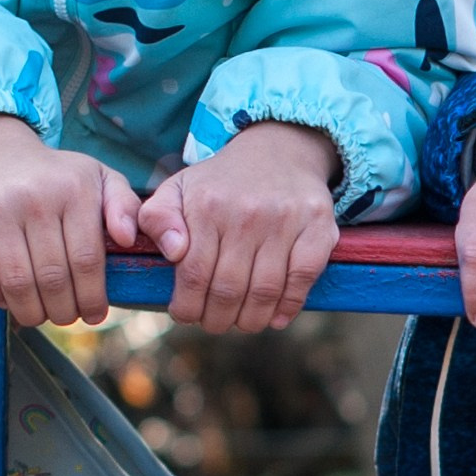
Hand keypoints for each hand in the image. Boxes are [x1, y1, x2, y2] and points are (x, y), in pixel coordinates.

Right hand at [0, 116, 139, 327]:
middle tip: (64, 317)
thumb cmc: (57, 178)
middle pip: (52, 277)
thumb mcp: (100, 179)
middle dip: (62, 310)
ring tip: (38, 316)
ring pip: (16, 280)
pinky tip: (7, 300)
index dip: (90, 298)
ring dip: (30, 311)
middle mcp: (35, 196)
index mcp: (74, 190)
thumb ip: (125, 206)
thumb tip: (127, 238)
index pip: (86, 260)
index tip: (93, 316)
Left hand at [138, 121, 339, 332]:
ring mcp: (285, 221)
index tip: (186, 315)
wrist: (278, 151)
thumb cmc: (221, 182)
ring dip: (251, 320)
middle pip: (228, 289)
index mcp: (207, 206)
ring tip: (242, 323)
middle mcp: (246, 213)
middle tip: (214, 323)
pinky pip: (302, 278)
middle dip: (217, 319)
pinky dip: (289, 306)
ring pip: (264, 291)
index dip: (187, 307)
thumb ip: (157, 219)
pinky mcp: (318, 227)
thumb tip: (173, 252)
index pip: (193, 275)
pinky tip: (275, 317)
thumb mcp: (177, 189)